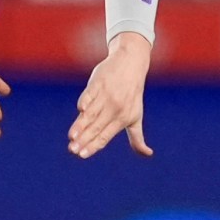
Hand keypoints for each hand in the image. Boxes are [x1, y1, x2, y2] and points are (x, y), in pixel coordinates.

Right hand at [68, 32, 154, 158]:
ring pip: (91, 113)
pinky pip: (90, 94)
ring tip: (71, 136)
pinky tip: (80, 110)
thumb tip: (148, 154)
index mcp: (123, 118)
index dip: (93, 146)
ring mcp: (106, 95)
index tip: (82, 155)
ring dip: (80, 125)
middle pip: (96, 127)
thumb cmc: (133, 95)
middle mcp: (115, 108)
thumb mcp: (136, 116)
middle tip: (72, 150)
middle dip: (83, 139)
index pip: (105, 136)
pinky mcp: (98, 83)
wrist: (132, 64)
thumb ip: (137, 137)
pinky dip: (86, 101)